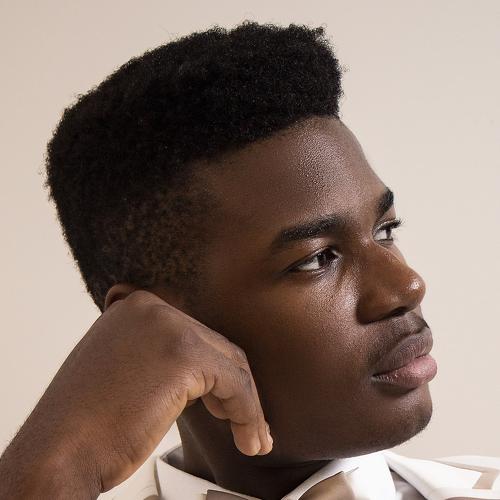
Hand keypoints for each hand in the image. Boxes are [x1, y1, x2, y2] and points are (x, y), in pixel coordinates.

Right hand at [0, 289, 271, 497]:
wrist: (58, 453)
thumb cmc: (88, 423)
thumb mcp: (123, 368)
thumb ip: (157, 355)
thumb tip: (201, 371)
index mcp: (136, 307)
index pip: (194, 335)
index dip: (213, 373)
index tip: (225, 405)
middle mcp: (153, 308)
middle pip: (215, 346)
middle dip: (232, 389)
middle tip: (244, 424)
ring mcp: (169, 327)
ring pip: (230, 364)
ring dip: (245, 405)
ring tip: (252, 436)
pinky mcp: (184, 354)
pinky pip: (235, 384)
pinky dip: (248, 413)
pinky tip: (250, 439)